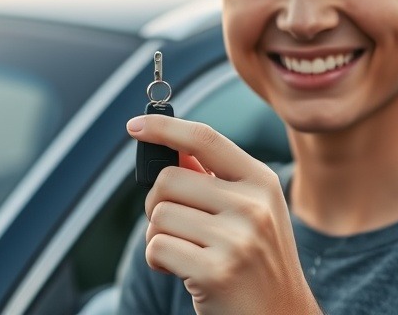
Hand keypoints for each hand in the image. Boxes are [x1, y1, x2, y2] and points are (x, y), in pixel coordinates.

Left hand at [127, 114, 320, 314]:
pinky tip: (181, 270)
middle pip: (169, 180)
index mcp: (261, 182)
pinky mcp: (217, 272)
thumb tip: (170, 146)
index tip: (136, 126)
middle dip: (157, 203)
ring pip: (159, 215)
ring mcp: (237, 239)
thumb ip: (212, 179)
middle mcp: (253, 206)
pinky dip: (157, 260)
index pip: (206, 139)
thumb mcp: (248, 212)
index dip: (165, 127)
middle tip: (175, 226)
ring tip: (187, 253)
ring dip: (158, 236)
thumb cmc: (255, 263)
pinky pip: (157, 247)